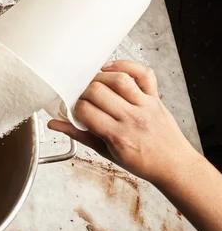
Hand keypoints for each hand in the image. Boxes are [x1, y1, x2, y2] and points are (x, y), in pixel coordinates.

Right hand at [48, 60, 197, 184]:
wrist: (173, 165)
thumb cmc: (141, 162)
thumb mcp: (105, 152)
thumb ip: (79, 134)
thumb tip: (56, 124)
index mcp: (117, 136)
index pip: (85, 111)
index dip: (75, 107)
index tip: (75, 110)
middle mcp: (132, 118)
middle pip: (98, 91)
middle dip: (84, 91)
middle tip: (83, 98)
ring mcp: (145, 105)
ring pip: (118, 79)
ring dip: (101, 77)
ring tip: (95, 84)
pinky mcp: (155, 97)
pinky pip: (143, 73)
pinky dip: (127, 66)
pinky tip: (113, 70)